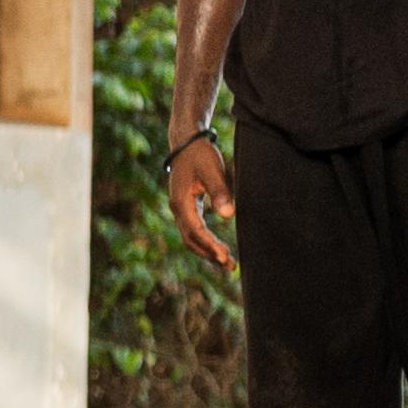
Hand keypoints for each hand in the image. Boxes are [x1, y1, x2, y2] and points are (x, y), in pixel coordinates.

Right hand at [165, 132, 236, 268]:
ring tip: (227, 261)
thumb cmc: (199, 154)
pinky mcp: (187, 206)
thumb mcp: (212, 170)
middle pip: (190, 239)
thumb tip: (229, 216)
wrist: (186, 141)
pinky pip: (194, 229)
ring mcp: (180, 208)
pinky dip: (205, 240)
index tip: (225, 257)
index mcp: (180, 202)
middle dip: (209, 254)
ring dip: (207, 250)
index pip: (195, 231)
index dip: (210, 246)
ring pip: (191, 237)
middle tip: (230, 265)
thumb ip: (220, 192)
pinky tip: (218, 245)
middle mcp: (177, 208)